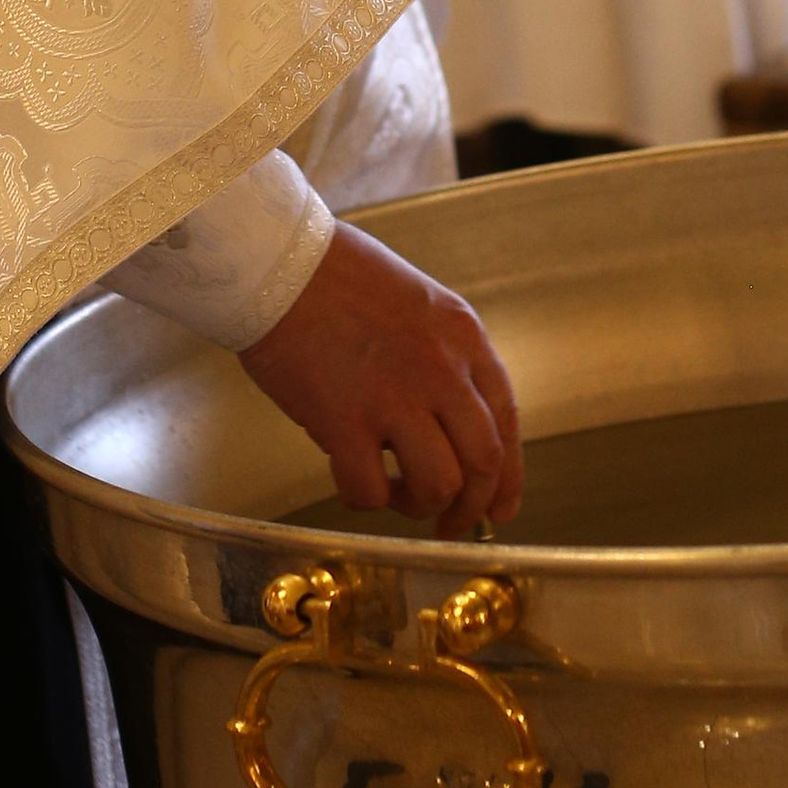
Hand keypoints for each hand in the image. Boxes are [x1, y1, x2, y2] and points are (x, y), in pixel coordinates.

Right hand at [238, 222, 521, 535]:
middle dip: (471, 507)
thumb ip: (442, 358)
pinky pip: (371, 490)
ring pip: (439, 485)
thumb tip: (449, 422)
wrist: (278, 263)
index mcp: (462, 336)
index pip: (506, 420)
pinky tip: (353, 477)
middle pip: (483, 462)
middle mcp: (440, 369)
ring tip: (395, 492)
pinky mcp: (345, 421)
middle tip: (450, 525)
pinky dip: (367, 499)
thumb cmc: (337, 276)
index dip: (509, 476)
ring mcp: (395, 397)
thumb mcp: (418, 303)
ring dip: (421, 504)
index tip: (499, 508)